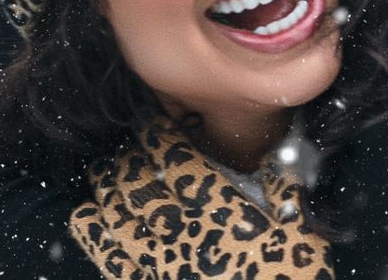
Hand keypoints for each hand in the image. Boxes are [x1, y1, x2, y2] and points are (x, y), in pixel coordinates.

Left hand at [71, 123, 331, 278]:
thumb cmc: (291, 279)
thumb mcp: (303, 234)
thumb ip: (286, 191)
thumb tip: (281, 154)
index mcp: (221, 212)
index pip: (179, 164)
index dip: (159, 139)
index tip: (149, 123)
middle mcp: (185, 233)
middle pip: (143, 187)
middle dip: (128, 161)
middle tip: (122, 146)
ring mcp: (162, 264)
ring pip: (121, 217)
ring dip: (106, 190)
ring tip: (100, 171)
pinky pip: (113, 259)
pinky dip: (95, 234)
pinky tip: (85, 217)